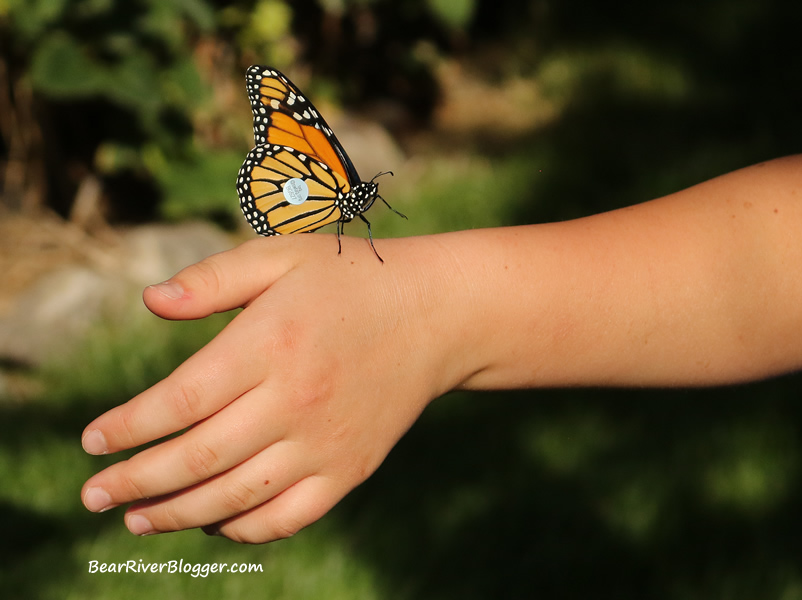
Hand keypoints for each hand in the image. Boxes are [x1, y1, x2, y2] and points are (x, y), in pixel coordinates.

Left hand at [80, 234, 461, 542]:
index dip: (128, 427)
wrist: (435, 314)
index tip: (92, 441)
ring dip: (178, 515)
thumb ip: (214, 279)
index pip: (179, 400)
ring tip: (136, 519)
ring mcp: (327, 441)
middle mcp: (297, 399)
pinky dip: (244, 530)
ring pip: (237, 496)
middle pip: (198, 457)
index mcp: (271, 342)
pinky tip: (212, 524)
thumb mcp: (283, 258)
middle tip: (94, 495)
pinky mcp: (352, 468)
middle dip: (136, 482)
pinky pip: (289, 517)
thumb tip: (150, 302)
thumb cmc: (351, 280)